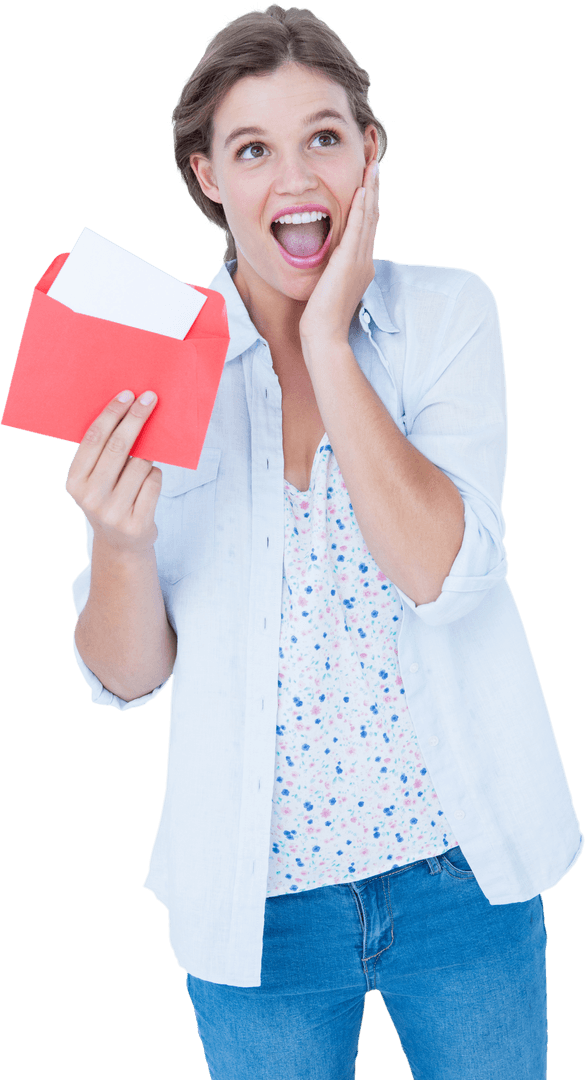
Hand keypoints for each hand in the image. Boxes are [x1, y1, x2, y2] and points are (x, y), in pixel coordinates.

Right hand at [65, 390, 161, 555]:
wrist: (121, 545)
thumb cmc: (109, 500)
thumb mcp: (95, 480)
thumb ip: (104, 453)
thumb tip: (129, 410)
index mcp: (75, 482)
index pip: (94, 439)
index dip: (112, 414)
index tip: (128, 395)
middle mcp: (90, 497)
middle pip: (118, 447)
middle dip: (136, 418)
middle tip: (150, 398)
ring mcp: (113, 512)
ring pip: (141, 465)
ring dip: (147, 457)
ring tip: (143, 463)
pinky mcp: (136, 523)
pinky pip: (154, 482)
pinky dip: (155, 476)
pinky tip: (147, 484)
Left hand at [299, 158, 379, 351]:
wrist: (324, 334)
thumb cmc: (322, 318)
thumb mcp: (329, 288)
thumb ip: (333, 272)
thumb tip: (329, 265)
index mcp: (360, 266)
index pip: (366, 229)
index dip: (368, 205)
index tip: (367, 185)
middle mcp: (364, 261)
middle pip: (371, 218)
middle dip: (373, 191)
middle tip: (374, 166)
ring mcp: (359, 261)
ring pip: (368, 219)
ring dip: (371, 191)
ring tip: (372, 168)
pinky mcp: (349, 262)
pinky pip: (357, 230)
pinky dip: (361, 209)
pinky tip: (363, 191)